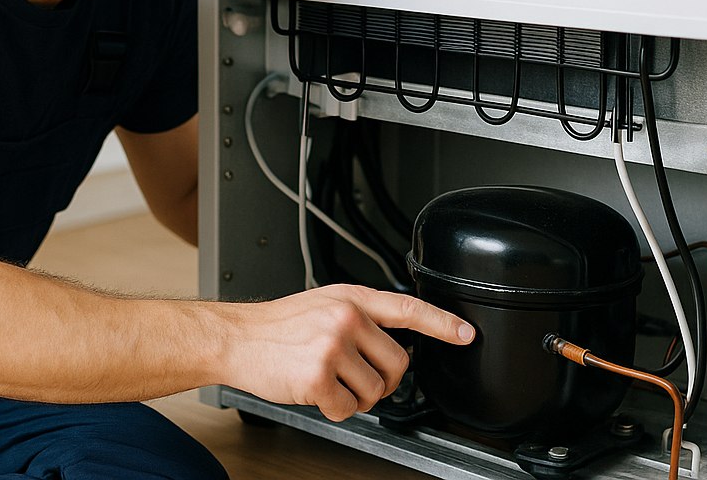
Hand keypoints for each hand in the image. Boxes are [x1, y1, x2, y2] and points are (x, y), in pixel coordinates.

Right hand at [227, 284, 474, 421]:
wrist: (239, 337)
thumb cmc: (279, 324)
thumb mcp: (325, 302)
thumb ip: (360, 315)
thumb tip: (391, 342)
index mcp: (352, 298)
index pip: (408, 308)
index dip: (442, 323)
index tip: (467, 334)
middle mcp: (347, 317)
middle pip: (398, 364)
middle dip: (382, 380)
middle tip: (355, 377)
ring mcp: (334, 344)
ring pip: (376, 391)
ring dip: (356, 396)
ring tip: (329, 379)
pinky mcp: (320, 374)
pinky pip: (349, 408)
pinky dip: (335, 409)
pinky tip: (315, 390)